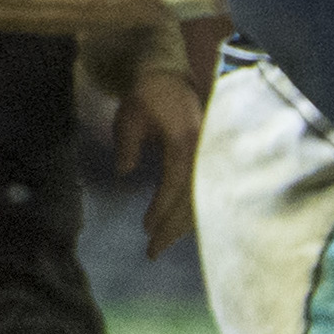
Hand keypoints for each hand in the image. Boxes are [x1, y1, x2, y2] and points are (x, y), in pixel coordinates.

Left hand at [114, 66, 202, 257]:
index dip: (161, 209)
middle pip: (192, 201)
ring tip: (161, 246)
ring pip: (200, 202)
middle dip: (173, 229)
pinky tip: (176, 230)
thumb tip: (125, 172)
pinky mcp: (207, 165)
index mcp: (184, 143)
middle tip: (153, 252)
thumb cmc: (147, 98)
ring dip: (182, 228)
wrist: (171, 81)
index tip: (146, 228)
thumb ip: (127, 144)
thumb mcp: (129, 116)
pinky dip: (189, 216)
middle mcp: (202, 155)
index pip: (174, 183)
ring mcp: (208, 161)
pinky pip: (202, 196)